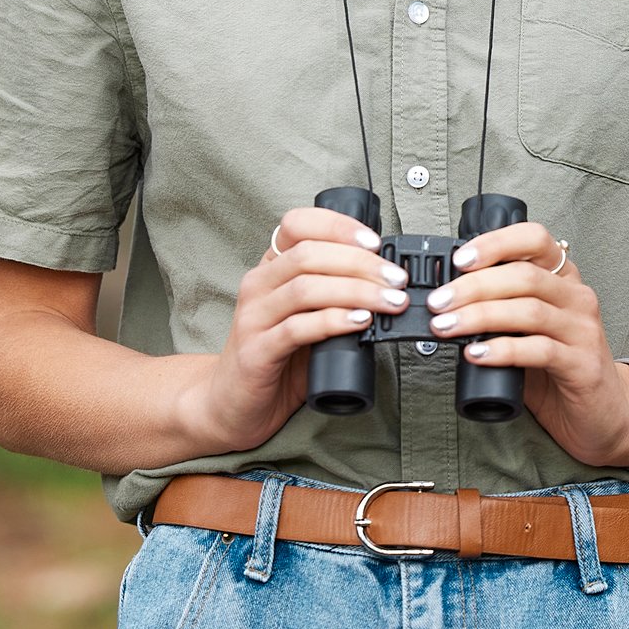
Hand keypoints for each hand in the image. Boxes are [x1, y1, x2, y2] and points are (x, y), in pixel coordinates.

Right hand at [176, 206, 410, 452]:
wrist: (233, 404)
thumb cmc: (277, 358)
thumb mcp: (306, 316)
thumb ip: (334, 295)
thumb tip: (387, 281)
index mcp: (271, 268)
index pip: (297, 224)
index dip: (338, 226)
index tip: (375, 242)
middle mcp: (258, 285)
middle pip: (309, 255)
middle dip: (360, 262)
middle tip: (396, 279)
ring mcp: (254, 317)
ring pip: (306, 288)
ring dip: (356, 291)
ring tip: (390, 301)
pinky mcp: (256, 351)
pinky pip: (296, 328)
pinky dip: (333, 321)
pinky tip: (360, 322)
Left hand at [425, 221, 628, 468]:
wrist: (601, 415)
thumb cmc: (557, 368)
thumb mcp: (526, 329)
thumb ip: (497, 310)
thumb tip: (445, 299)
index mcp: (563, 279)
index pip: (534, 239)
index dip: (495, 243)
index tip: (459, 259)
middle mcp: (577, 297)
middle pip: (523, 276)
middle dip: (473, 286)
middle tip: (438, 302)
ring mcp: (583, 330)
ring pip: (528, 310)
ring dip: (480, 316)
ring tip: (446, 326)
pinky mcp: (583, 365)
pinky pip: (539, 349)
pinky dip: (502, 349)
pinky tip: (476, 353)